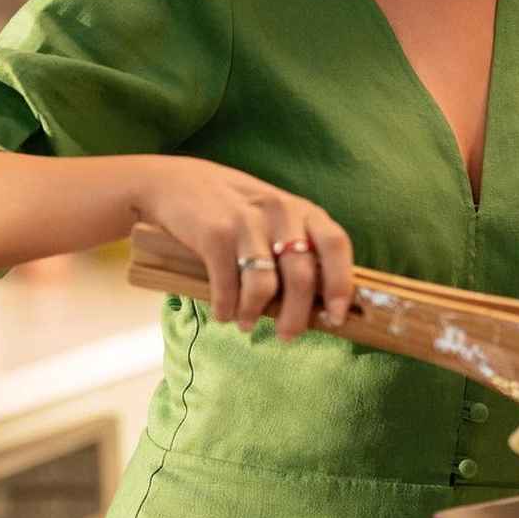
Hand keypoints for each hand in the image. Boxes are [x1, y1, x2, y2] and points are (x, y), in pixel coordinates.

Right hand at [131, 157, 353, 338]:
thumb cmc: (237, 207)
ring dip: (256, 314)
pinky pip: (228, 287)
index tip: (336, 317)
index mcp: (303, 210)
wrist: (178, 182)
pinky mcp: (214, 235)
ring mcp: (247, 223)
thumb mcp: (277, 216)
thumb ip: (299, 248)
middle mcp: (280, 212)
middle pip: (301, 276)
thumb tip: (318, 303)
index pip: (335, 245)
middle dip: (296, 316)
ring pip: (264, 286)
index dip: (340, 284)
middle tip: (287, 335)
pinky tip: (224, 313)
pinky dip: (226, 309)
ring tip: (247, 324)